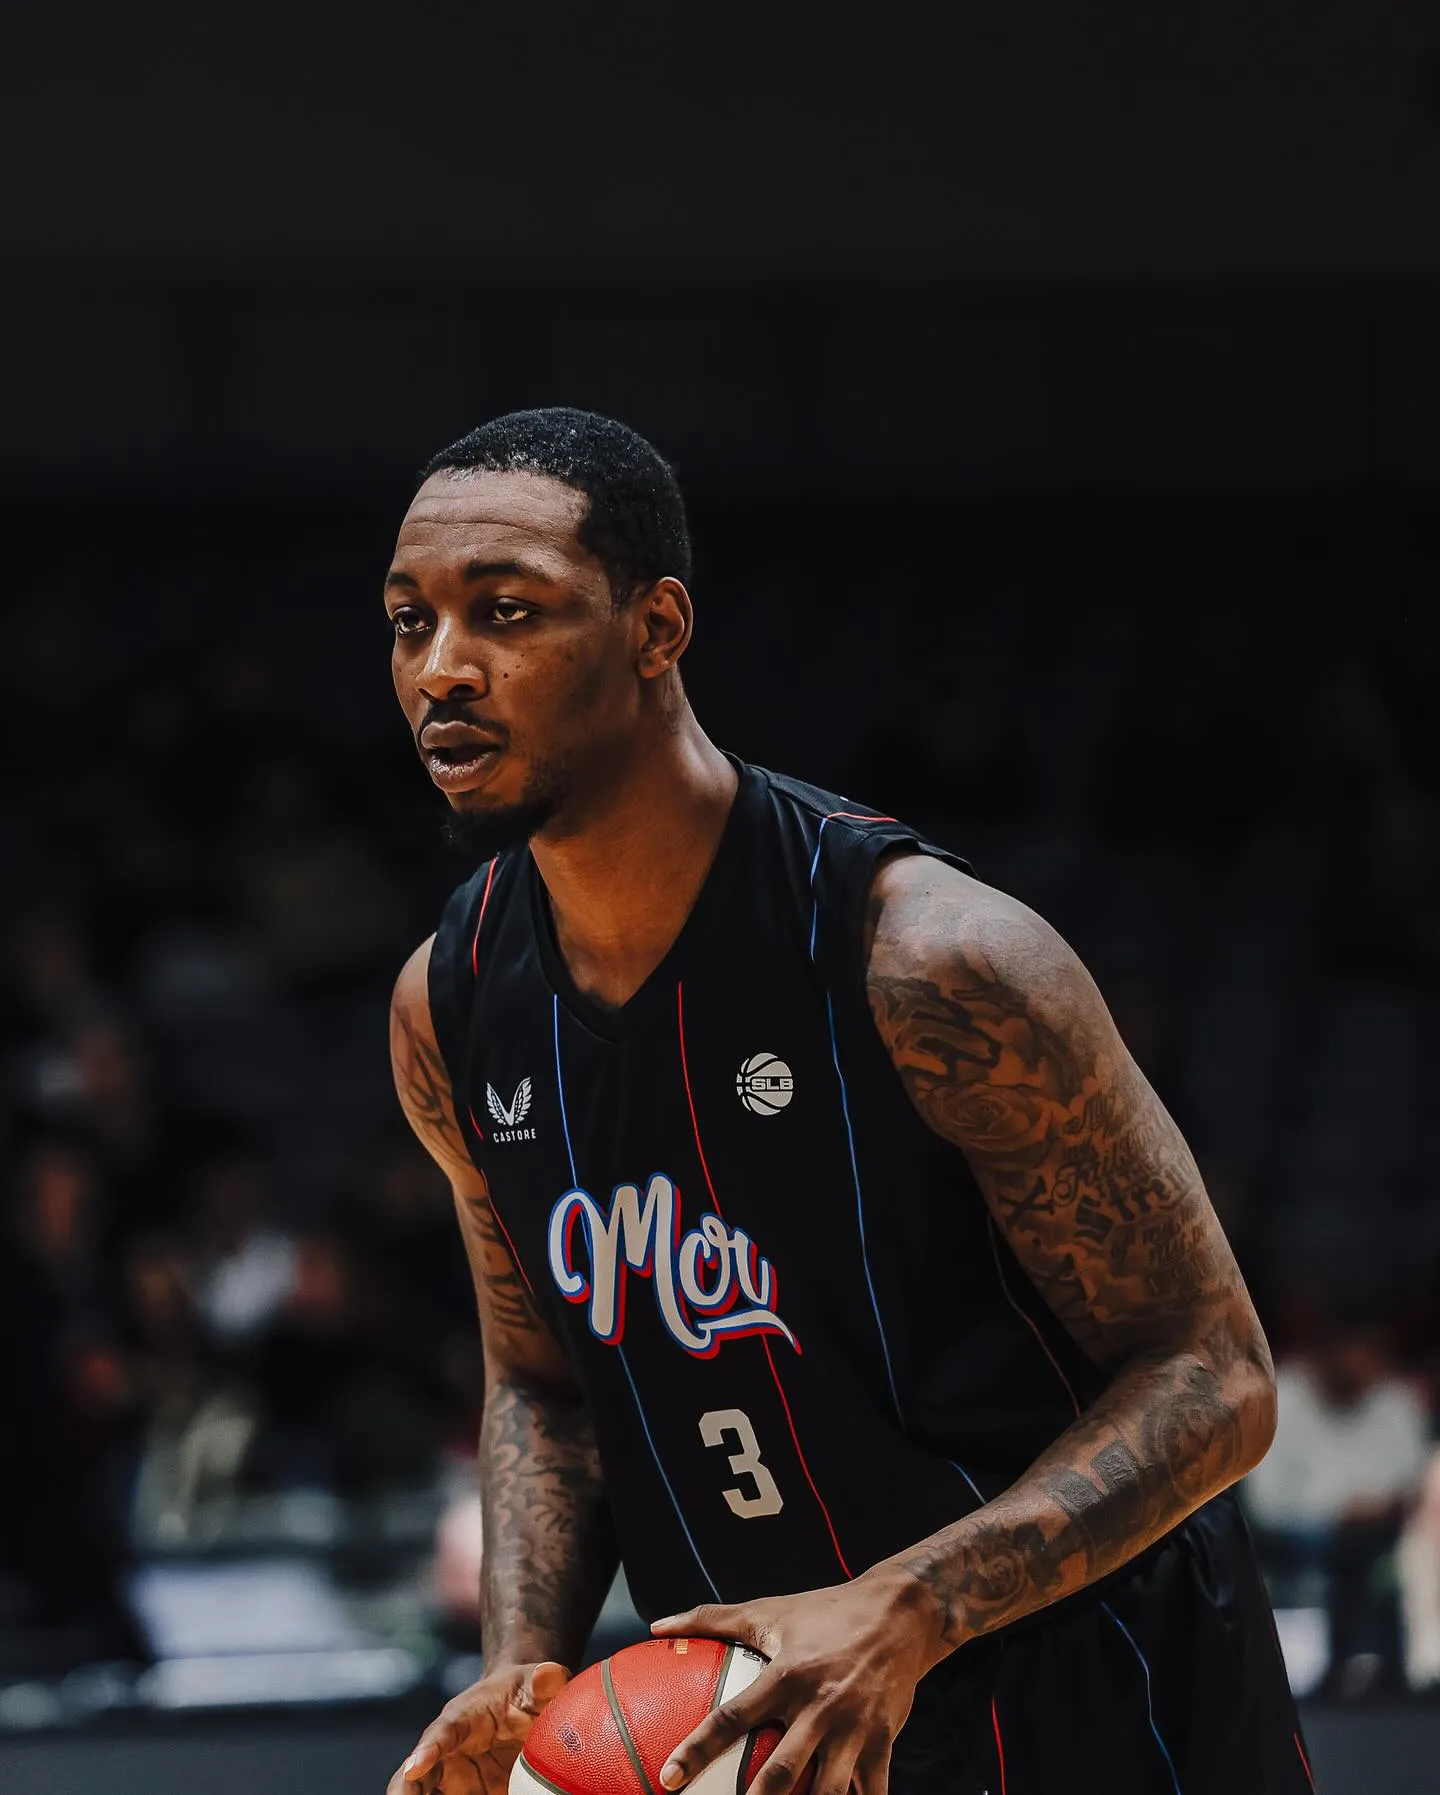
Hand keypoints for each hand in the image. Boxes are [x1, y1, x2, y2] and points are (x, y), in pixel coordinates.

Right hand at [387, 1661, 570, 1794]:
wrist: (520, 1706)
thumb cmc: (523, 1690)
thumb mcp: (536, 1682)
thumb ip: (543, 1681)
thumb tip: (549, 1676)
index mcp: (461, 1718)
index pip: (441, 1732)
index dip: (428, 1750)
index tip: (413, 1768)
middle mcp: (446, 1753)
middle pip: (414, 1778)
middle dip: (404, 1794)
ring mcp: (452, 1782)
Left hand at [649, 1569, 940, 1794]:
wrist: (902, 1613)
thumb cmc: (826, 1611)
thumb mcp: (769, 1611)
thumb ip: (711, 1618)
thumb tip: (659, 1626)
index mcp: (786, 1674)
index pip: (732, 1717)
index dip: (697, 1749)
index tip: (669, 1778)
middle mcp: (819, 1705)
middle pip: (781, 1770)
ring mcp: (854, 1727)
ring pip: (827, 1791)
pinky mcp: (883, 1741)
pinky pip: (870, 1792)